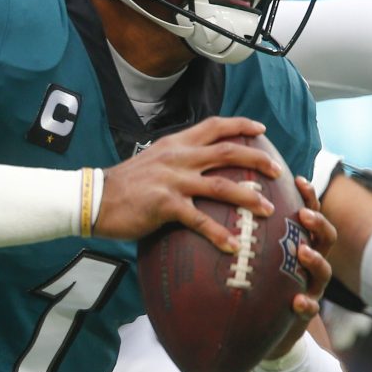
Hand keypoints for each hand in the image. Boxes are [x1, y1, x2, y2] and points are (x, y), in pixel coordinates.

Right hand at [93, 117, 281, 252]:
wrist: (94, 198)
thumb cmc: (122, 185)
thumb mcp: (152, 161)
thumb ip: (175, 160)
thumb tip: (196, 167)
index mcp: (175, 144)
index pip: (214, 126)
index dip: (240, 125)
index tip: (261, 128)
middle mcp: (178, 158)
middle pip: (227, 152)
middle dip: (257, 159)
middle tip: (278, 169)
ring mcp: (173, 180)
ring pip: (221, 186)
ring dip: (248, 197)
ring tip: (268, 209)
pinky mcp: (166, 205)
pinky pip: (200, 220)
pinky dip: (219, 234)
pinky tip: (233, 246)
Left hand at [264, 174, 337, 359]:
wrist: (265, 326)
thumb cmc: (260, 281)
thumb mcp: (257, 254)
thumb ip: (250, 231)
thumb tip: (222, 196)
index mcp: (302, 242)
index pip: (310, 214)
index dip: (309, 196)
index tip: (298, 179)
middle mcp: (311, 262)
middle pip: (327, 237)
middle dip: (319, 223)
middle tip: (304, 215)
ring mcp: (312, 287)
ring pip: (324, 271)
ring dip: (316, 260)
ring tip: (303, 252)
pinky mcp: (305, 312)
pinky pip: (311, 308)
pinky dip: (306, 304)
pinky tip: (297, 301)